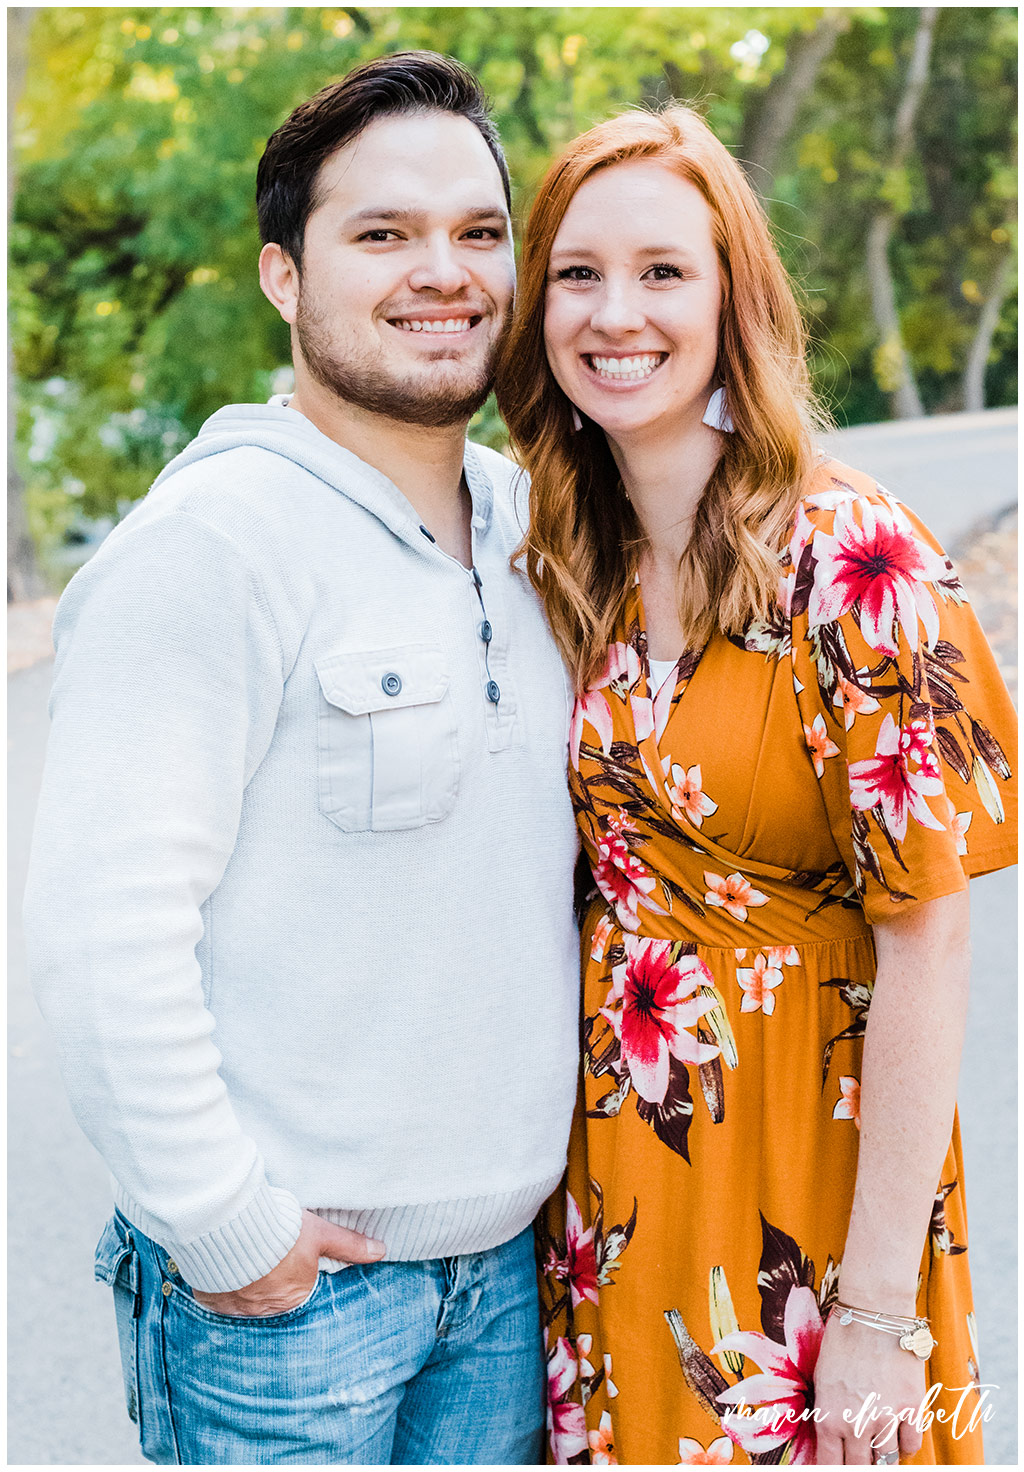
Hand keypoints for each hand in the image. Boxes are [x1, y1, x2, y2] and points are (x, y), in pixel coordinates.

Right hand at [191, 1208, 384, 1317]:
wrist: (230, 1226)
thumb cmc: (280, 1231)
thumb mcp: (319, 1233)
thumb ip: (349, 1245)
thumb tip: (380, 1251)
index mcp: (294, 1298)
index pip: (299, 1293)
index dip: (296, 1277)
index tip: (289, 1265)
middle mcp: (265, 1310)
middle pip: (272, 1299)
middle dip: (272, 1283)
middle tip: (269, 1262)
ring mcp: (236, 1308)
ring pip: (245, 1299)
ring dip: (248, 1286)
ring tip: (247, 1263)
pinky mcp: (212, 1299)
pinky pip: (219, 1299)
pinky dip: (223, 1287)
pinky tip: (225, 1269)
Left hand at [813, 1314, 925, 1463]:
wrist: (872, 1313)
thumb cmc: (841, 1341)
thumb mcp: (823, 1379)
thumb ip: (829, 1413)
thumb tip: (834, 1439)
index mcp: (828, 1417)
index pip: (831, 1464)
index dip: (835, 1468)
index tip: (839, 1465)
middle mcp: (856, 1424)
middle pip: (860, 1467)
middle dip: (860, 1465)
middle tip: (861, 1458)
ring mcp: (886, 1418)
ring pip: (888, 1460)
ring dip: (883, 1456)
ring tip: (879, 1446)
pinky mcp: (911, 1408)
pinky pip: (911, 1445)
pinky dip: (905, 1445)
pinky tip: (899, 1436)